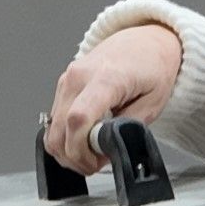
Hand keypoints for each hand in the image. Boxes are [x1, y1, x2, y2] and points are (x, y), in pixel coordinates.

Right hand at [45, 22, 181, 170]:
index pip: (79, 119)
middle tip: (96, 164)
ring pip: (51, 130)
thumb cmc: (153, 67)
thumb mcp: (153, 103)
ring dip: (67, 150)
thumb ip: (128, 128)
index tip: (96, 162)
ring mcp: (67, 80)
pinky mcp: (63, 85)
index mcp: (106, 78)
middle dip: (75, 157)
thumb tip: (106, 149)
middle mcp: (79, 76)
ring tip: (91, 155)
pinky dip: (65, 138)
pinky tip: (83, 141)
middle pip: (59, 130)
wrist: (145, 41)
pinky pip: (54, 121)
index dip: (82, 150)